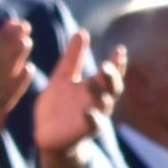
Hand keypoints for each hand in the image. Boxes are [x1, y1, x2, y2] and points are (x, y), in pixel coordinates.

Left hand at [31, 27, 127, 167]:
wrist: (48, 137)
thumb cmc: (58, 106)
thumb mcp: (62, 78)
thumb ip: (73, 58)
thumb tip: (82, 31)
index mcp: (94, 87)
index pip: (111, 73)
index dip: (117, 62)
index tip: (120, 49)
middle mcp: (98, 101)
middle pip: (113, 87)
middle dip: (112, 76)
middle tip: (107, 64)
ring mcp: (93, 116)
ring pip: (104, 104)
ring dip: (100, 93)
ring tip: (93, 81)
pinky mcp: (82, 131)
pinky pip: (92, 125)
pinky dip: (92, 118)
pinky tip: (87, 110)